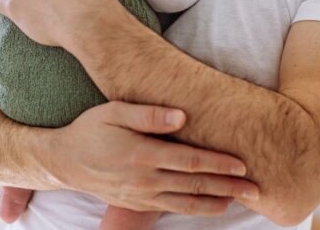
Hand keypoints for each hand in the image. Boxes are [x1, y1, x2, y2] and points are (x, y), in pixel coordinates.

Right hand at [45, 101, 259, 215]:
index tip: (242, 163)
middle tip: (256, 188)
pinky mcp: (137, 204)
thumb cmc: (91, 130)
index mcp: (141, 154)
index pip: (189, 161)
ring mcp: (141, 196)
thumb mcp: (114, 112)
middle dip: (228, 186)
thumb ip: (148, 114)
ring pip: (186, 202)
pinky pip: (172, 208)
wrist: (64, 161)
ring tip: (241, 199)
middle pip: (194, 185)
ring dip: (216, 201)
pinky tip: (212, 205)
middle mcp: (144, 180)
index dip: (218, 163)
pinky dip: (196, 208)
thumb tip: (181, 117)